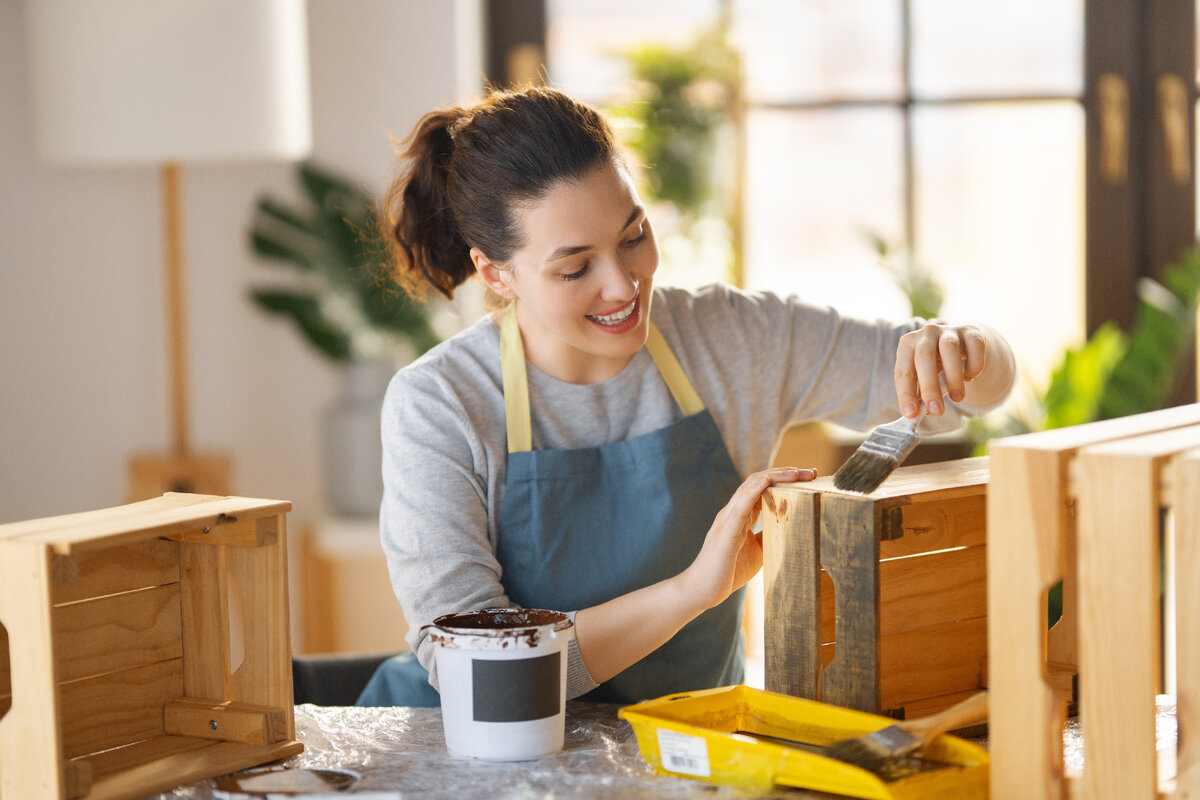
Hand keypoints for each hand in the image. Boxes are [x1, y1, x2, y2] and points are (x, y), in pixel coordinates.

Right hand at [682, 466, 816, 610]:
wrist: (702, 590)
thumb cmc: (728, 571)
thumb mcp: (758, 551)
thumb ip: (769, 536)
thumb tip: (792, 529)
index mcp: (742, 515)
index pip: (765, 488)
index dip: (786, 480)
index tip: (809, 478)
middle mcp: (734, 511)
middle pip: (760, 481)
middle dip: (786, 474)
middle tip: (812, 472)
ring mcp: (728, 519)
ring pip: (750, 487)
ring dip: (775, 477)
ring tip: (796, 473)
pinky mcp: (726, 531)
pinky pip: (740, 505)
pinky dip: (754, 490)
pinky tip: (766, 481)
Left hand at [894, 322, 987, 417]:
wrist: (960, 342)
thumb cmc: (934, 364)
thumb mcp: (922, 376)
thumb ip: (918, 393)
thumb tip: (915, 414)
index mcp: (907, 345)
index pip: (903, 371)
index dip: (906, 393)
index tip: (911, 413)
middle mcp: (926, 333)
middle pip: (924, 357)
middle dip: (929, 387)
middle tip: (937, 411)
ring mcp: (949, 330)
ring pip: (949, 349)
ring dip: (953, 378)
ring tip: (957, 398)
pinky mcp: (971, 331)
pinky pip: (974, 346)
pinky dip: (974, 365)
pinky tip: (970, 378)